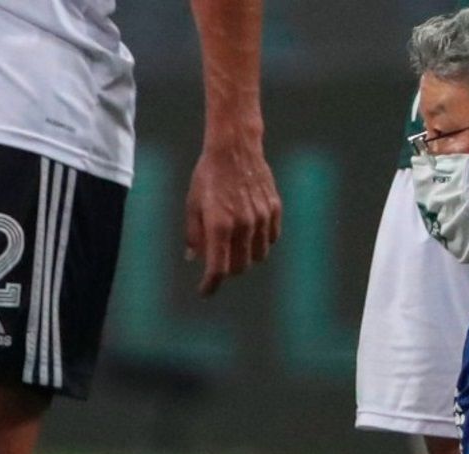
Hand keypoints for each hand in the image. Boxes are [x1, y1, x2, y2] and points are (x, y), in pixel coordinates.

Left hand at [184, 136, 281, 296]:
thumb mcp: (193, 205)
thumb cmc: (208, 176)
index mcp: (219, 225)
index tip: (205, 291)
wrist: (234, 148)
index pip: (218, 269)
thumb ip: (194, 235)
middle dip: (228, 269)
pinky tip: (250, 231)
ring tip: (236, 243)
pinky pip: (271, 239)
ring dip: (246, 257)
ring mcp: (262, 217)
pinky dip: (261, 242)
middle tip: (219, 260)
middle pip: (240, 267)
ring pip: (258, 256)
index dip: (210, 285)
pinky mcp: (275, 209)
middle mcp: (243, 224)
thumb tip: (194, 259)